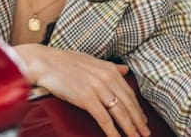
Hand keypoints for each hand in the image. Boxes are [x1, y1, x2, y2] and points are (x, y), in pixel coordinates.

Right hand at [14, 44, 149, 136]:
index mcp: (110, 69)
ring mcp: (97, 89)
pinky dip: (112, 131)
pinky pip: (104, 119)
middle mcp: (107, 78)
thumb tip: (126, 70)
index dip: (137, 108)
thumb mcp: (92, 60)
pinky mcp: (86, 99)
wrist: (44, 62)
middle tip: (145, 133)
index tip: (143, 119)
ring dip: (130, 128)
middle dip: (138, 121)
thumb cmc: (65, 62)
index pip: (129, 93)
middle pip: (128, 104)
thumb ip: (110, 67)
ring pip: (120, 113)